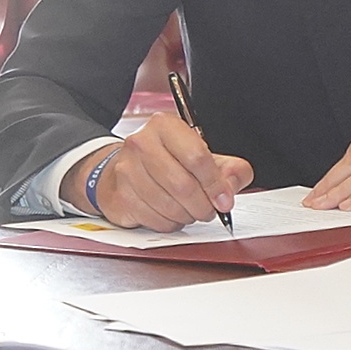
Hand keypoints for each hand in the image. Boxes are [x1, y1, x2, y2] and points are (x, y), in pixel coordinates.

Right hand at [63, 115, 252, 230]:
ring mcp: (127, 170)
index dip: (215, 184)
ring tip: (189, 211)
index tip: (224, 200)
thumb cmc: (166, 161)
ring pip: (169, 206)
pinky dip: (169, 223)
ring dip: (187, 216)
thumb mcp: (203, 156)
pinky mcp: (120, 195)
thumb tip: (230, 187)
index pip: (197, 157)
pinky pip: (154, 220)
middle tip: (208, 210)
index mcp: (165, 126)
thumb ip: (229, 169)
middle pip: (182, 185)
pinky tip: (170, 214)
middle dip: (202, 205)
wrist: (126, 169)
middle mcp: (142, 143)